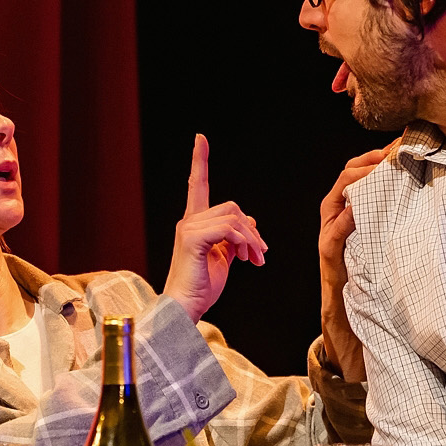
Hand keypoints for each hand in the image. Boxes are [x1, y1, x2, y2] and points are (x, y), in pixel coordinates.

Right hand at [164, 134, 265, 322]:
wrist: (186, 307)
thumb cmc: (201, 286)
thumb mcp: (223, 258)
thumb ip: (234, 238)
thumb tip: (250, 221)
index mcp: (195, 224)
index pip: (198, 186)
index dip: (200, 161)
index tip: (200, 139)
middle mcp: (189, 222)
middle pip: (232, 207)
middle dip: (252, 231)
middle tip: (259, 255)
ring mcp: (189, 229)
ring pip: (234, 218)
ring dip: (251, 239)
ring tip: (254, 260)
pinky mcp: (192, 239)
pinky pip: (228, 229)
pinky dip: (242, 242)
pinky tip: (244, 260)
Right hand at [317, 143, 394, 381]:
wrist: (356, 328)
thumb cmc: (380, 287)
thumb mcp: (398, 248)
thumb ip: (409, 226)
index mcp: (359, 214)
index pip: (365, 172)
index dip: (384, 155)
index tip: (408, 144)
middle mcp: (341, 220)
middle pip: (349, 175)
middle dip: (371, 159)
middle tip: (397, 149)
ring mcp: (332, 236)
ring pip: (337, 195)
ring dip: (356, 178)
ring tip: (379, 167)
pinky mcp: (330, 257)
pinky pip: (334, 232)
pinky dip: (346, 217)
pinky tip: (362, 207)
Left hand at [318, 143, 393, 269]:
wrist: (339, 283)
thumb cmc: (334, 268)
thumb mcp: (333, 249)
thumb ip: (341, 227)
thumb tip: (354, 205)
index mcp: (331, 206)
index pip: (347, 178)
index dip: (365, 170)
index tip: (385, 168)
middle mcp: (340, 201)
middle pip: (355, 169)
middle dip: (374, 158)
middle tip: (395, 153)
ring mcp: (353, 204)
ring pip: (364, 174)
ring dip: (380, 164)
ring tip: (399, 156)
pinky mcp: (365, 211)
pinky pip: (373, 188)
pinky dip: (384, 177)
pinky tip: (399, 173)